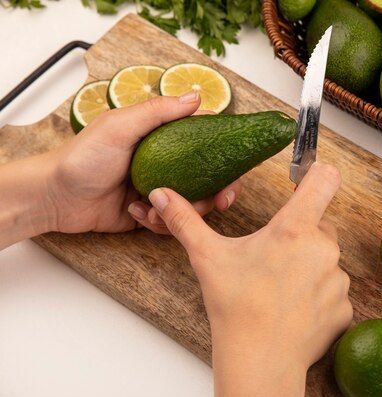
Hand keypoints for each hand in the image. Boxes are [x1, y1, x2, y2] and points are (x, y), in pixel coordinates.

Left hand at [47, 92, 240, 233]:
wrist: (56, 197)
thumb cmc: (83, 157)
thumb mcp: (121, 126)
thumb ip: (159, 111)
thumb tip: (198, 96)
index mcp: (162, 142)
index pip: (203, 148)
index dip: (224, 161)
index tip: (235, 174)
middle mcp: (164, 166)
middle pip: (205, 182)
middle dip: (215, 195)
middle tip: (220, 202)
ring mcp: (157, 192)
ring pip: (190, 207)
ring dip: (180, 211)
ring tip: (153, 208)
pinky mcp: (148, 216)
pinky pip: (169, 224)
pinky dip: (158, 223)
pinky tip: (137, 215)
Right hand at [148, 162, 352, 396]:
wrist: (259, 361)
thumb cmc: (235, 308)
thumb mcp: (208, 258)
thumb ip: (185, 221)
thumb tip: (161, 195)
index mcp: (295, 229)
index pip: (325, 179)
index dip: (317, 173)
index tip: (307, 177)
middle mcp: (324, 249)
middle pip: (320, 224)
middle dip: (301, 234)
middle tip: (273, 258)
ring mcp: (338, 280)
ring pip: (327, 259)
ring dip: (311, 266)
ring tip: (281, 288)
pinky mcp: (344, 307)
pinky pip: (334, 291)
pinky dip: (319, 295)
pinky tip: (295, 308)